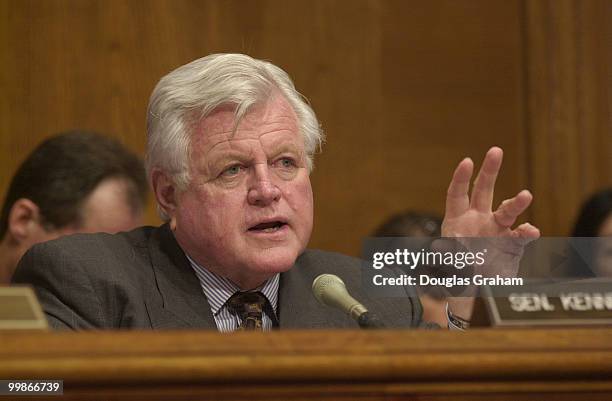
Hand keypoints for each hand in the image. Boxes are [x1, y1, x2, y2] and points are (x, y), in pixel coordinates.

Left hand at [442, 147, 539, 320]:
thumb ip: (445, 255)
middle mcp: (478, 219)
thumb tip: (441, 247)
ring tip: (525, 195)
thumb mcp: (443, 264)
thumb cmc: (452, 273)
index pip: (457, 194)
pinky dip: (526, 233)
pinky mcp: (511, 245)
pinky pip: (521, 236)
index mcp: (457, 219)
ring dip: (516, 202)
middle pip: (483, 190)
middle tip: (495, 150)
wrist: (471, 290)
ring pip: (507, 211)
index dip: (461, 178)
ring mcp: (496, 230)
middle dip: (490, 170)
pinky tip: (530, 231)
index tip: (467, 161)